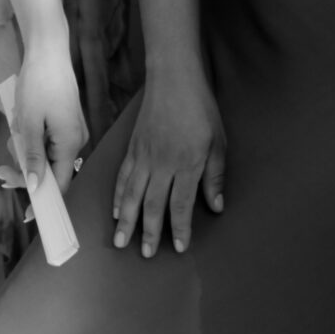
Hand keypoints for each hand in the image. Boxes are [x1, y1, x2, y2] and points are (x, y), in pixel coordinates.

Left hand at [12, 41, 88, 195]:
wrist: (48, 52)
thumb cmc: (38, 85)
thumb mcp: (29, 124)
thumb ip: (32, 158)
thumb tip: (35, 186)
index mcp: (71, 144)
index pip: (61, 183)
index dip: (45, 200)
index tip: (30, 215)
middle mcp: (76, 140)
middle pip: (50, 169)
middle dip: (25, 169)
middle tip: (2, 169)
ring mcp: (72, 130)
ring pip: (45, 154)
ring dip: (25, 150)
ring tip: (14, 130)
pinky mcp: (65, 121)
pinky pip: (47, 140)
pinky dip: (32, 138)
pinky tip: (21, 123)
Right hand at [114, 72, 225, 254]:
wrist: (173, 79)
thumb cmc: (200, 109)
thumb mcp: (218, 142)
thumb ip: (215, 176)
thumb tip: (216, 206)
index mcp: (186, 164)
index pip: (181, 205)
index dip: (180, 229)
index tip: (178, 248)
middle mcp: (162, 164)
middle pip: (153, 205)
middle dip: (149, 232)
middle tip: (145, 254)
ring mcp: (143, 156)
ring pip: (132, 194)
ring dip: (127, 220)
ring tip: (120, 240)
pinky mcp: (132, 147)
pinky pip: (123, 176)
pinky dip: (118, 195)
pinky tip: (116, 210)